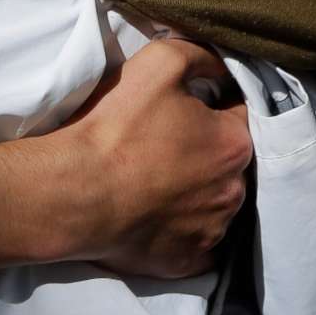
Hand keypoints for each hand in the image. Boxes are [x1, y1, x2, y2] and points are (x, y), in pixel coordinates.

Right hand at [0, 39, 252, 282]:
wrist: (75, 194)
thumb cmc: (117, 127)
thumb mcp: (159, 62)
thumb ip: (200, 53)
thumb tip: (220, 62)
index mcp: (234, 144)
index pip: (240, 113)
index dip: (214, 104)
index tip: (186, 106)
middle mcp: (234, 191)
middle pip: (229, 162)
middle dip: (207, 151)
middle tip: (166, 144)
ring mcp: (212, 231)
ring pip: (215, 203)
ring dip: (197, 191)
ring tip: (157, 181)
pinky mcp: (188, 261)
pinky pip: (196, 241)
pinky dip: (183, 229)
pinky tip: (157, 215)